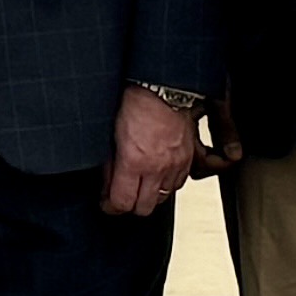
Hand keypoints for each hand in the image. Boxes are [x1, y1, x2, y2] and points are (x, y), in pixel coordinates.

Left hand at [102, 86, 198, 219]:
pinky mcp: (187, 158)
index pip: (122, 202)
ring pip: (163, 198)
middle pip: (144, 208)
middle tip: (121, 197)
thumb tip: (107, 183)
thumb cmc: (136, 103)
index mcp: (133, 161)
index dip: (111, 206)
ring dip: (150, 195)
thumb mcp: (112, 134)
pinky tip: (158, 175)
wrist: (162, 88)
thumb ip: (110, 163)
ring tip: (140, 185)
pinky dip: (167, 184)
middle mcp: (156, 167)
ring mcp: (175, 165)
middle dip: (129, 206)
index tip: (107, 203)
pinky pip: (178, 184)